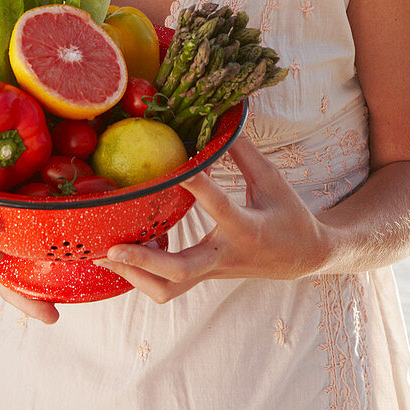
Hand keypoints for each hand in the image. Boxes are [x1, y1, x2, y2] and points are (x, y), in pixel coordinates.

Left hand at [96, 133, 327, 303]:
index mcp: (248, 229)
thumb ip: (243, 152)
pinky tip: (125, 251)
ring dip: (135, 275)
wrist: (304, 258)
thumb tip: (217, 120)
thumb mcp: (273, 181)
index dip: (198, 186)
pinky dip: (143, 273)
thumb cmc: (289, 215)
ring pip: (169, 289)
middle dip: (144, 261)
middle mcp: (225, 256)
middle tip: (113, 246)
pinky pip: (168, 285)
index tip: (176, 167)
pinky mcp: (204, 276)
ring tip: (105, 252)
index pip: (219, 206)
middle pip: (181, 271)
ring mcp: (212, 271)